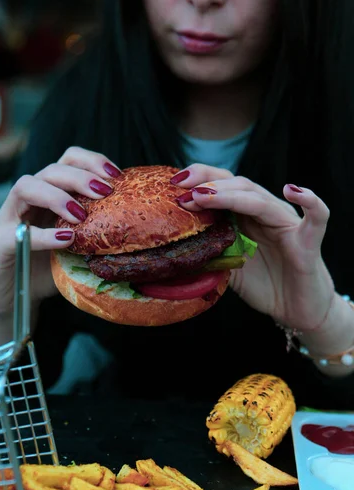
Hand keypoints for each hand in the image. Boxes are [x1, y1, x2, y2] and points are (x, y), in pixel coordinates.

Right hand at [0, 147, 120, 346]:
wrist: (13, 298)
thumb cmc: (48, 269)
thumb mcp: (79, 249)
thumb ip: (98, 237)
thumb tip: (139, 237)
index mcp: (50, 194)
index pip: (68, 161)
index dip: (91, 161)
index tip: (117, 175)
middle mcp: (28, 200)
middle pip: (50, 170)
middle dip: (80, 177)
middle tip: (104, 192)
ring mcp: (9, 218)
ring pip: (25, 186)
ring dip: (57, 196)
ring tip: (80, 216)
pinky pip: (13, 231)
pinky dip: (42, 235)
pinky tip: (64, 240)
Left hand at [173, 164, 334, 331]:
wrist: (295, 310)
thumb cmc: (263, 285)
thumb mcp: (227, 269)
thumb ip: (208, 255)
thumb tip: (172, 253)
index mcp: (245, 215)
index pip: (223, 186)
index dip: (200, 179)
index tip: (173, 184)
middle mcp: (265, 213)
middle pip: (239, 185)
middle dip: (208, 185)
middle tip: (182, 191)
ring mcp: (287, 224)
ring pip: (261, 200)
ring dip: (232, 196)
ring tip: (205, 196)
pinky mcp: (308, 241)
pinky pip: (317, 216)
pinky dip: (310, 201)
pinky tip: (292, 190)